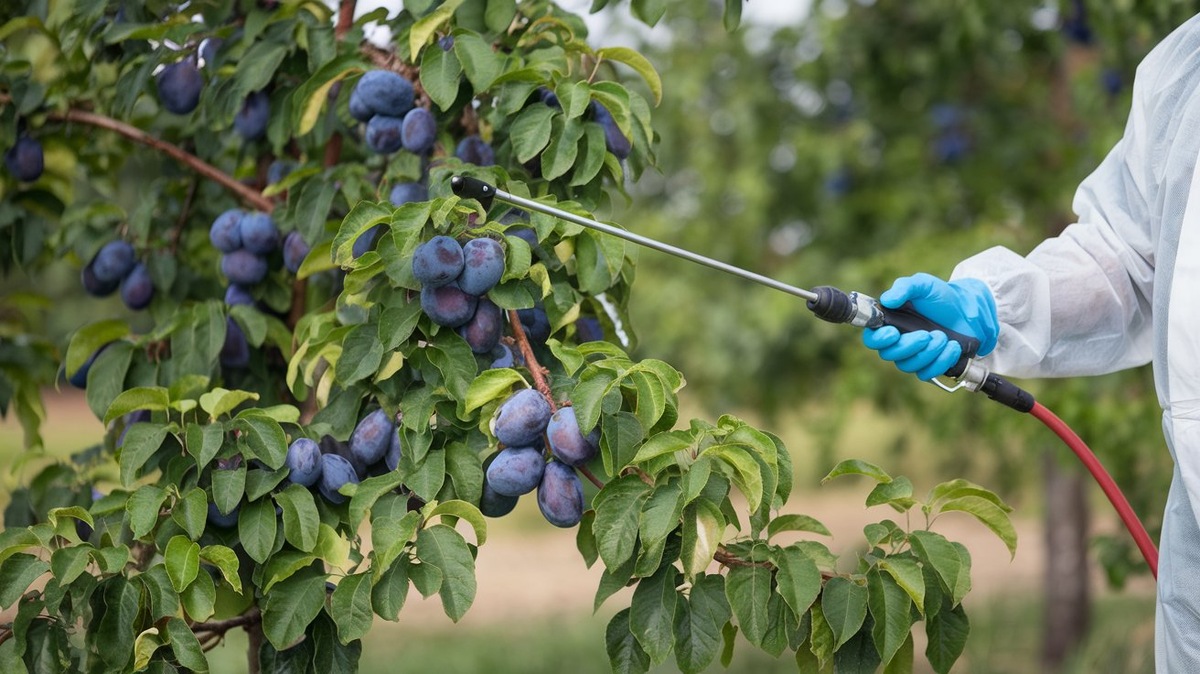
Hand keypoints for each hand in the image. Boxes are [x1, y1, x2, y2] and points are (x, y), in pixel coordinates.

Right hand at [862, 273, 998, 380]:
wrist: (967, 310)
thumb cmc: (941, 297)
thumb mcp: (923, 285)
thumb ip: (904, 287)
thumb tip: (887, 300)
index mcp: (890, 323)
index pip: (872, 338)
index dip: (878, 340)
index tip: (893, 333)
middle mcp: (897, 342)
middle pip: (889, 354)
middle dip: (909, 346)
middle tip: (927, 334)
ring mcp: (912, 356)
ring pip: (908, 365)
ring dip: (928, 353)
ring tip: (944, 337)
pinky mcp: (929, 365)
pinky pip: (927, 373)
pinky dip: (940, 361)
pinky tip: (952, 347)